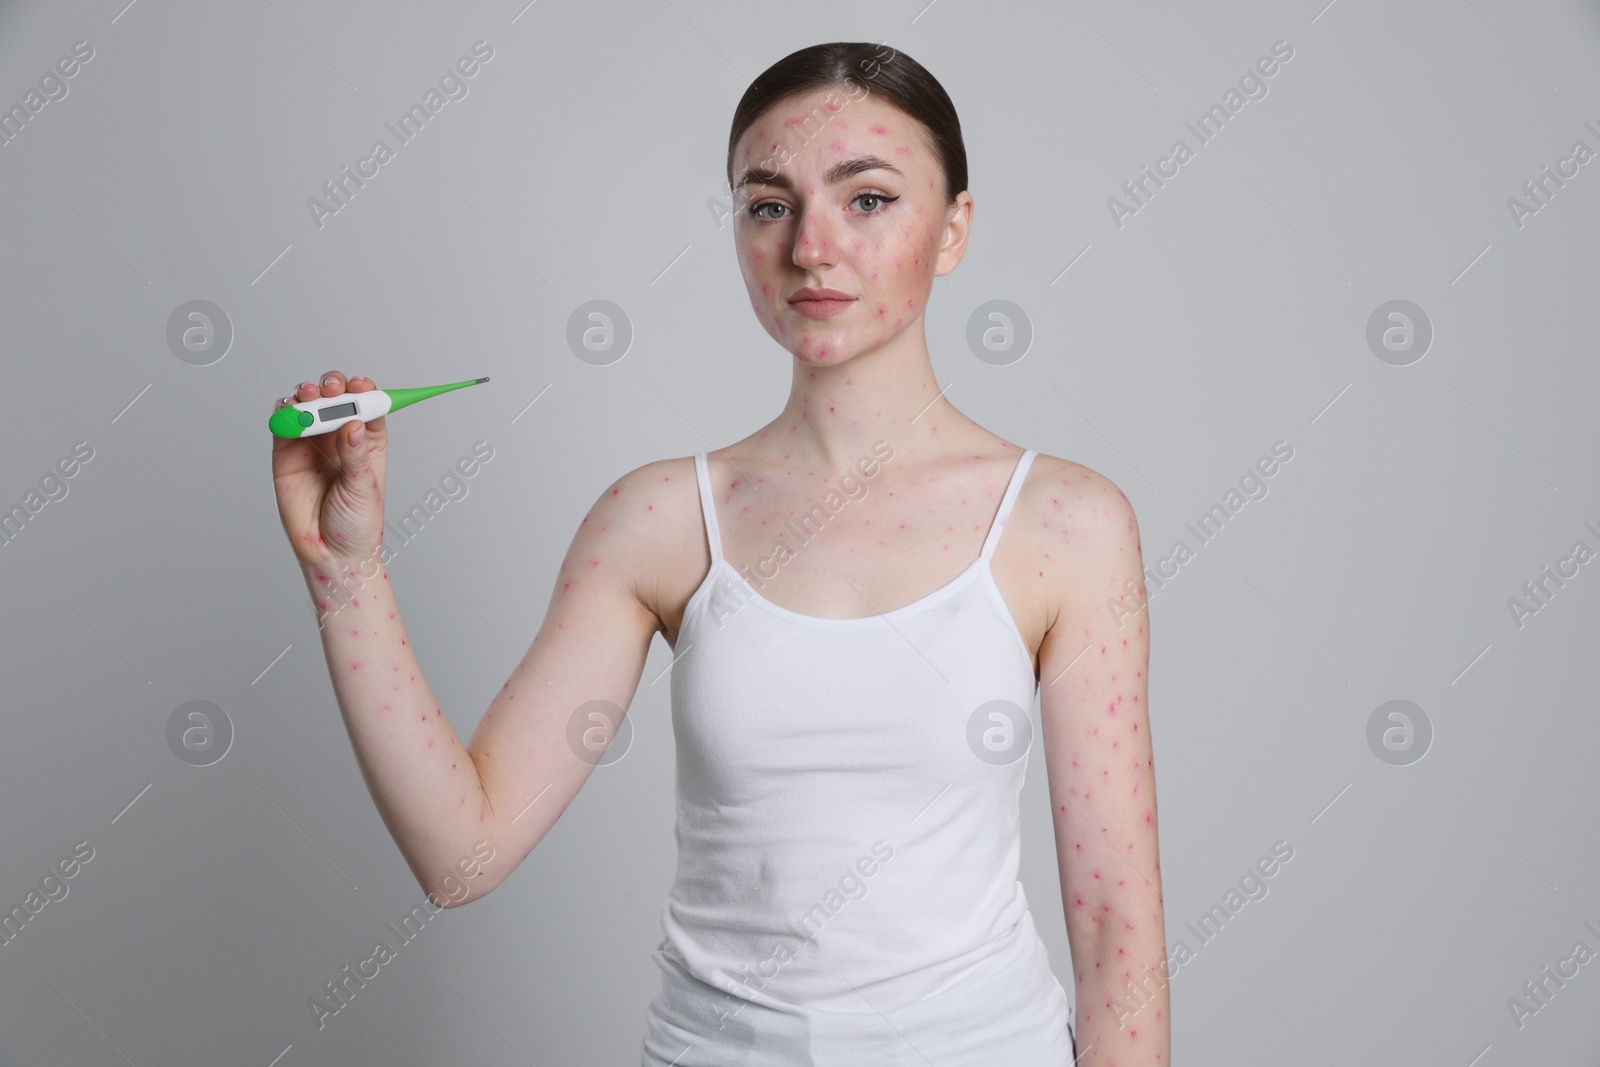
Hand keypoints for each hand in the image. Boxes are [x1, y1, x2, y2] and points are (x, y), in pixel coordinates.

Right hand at [271, 371, 387, 564]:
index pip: (367, 405)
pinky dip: (284, 412)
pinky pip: (284, 425)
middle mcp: (340, 437)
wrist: (330, 554)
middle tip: (331, 389)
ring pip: (309, 407)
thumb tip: (352, 423)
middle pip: (336, 399)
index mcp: (367, 441)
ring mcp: (312, 443)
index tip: (360, 385)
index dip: (363, 390)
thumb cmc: (356, 523)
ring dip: (307, 395)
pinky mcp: (287, 453)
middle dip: (333, 387)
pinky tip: (290, 411)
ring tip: (310, 397)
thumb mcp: (363, 487)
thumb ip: (354, 454)